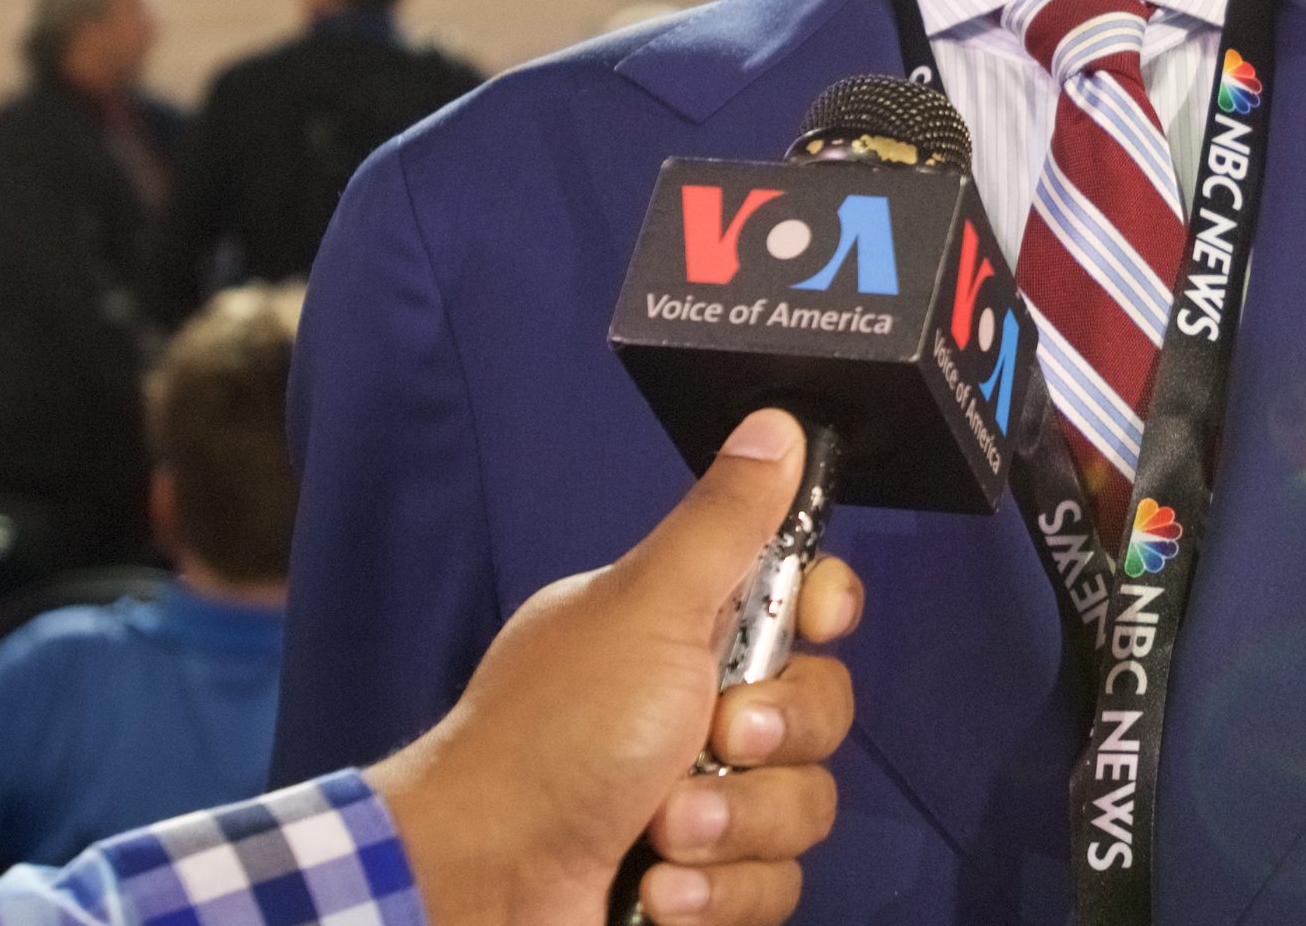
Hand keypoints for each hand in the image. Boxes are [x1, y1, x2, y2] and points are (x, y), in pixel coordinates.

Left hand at [374, 409, 862, 925]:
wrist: (481, 883)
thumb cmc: (545, 742)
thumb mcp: (646, 609)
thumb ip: (725, 523)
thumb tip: (774, 425)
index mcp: (684, 629)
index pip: (804, 600)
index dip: (823, 613)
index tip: (812, 622)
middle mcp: (697, 710)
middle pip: (822, 710)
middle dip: (774, 740)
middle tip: (712, 740)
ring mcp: (702, 799)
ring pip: (805, 808)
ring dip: (736, 826)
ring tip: (663, 833)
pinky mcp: (704, 880)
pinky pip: (773, 886)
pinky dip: (718, 893)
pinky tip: (658, 889)